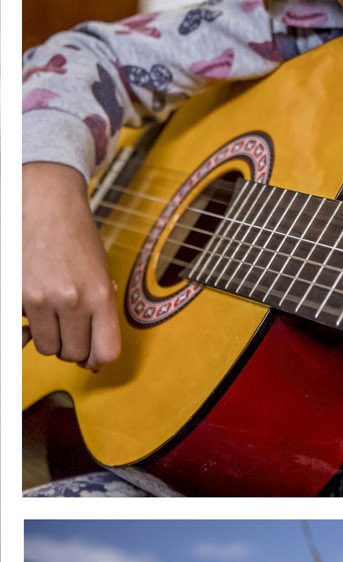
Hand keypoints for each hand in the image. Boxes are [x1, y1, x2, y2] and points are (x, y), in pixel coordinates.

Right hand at [23, 163, 120, 368]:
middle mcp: (71, 299)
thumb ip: (100, 315)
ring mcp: (40, 297)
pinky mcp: (16, 294)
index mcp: (100, 295)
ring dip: (50, 338)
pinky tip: (33, 309)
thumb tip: (94, 359)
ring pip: (48, 347)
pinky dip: (28, 326)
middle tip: (70, 327)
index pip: (106, 352)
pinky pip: (24, 330)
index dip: (99, 358)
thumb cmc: (76, 236)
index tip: (93, 354)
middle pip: (74, 354)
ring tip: (53, 315)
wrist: (45, 202)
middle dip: (73, 346)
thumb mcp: (101, 274)